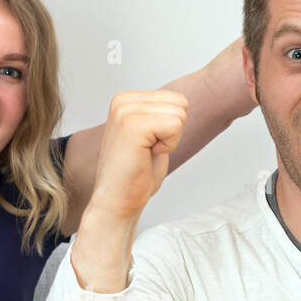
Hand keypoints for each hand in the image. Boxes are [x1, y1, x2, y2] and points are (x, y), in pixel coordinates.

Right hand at [88, 90, 187, 220]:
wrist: (117, 201)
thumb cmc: (135, 175)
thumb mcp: (152, 136)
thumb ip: (162, 115)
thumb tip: (183, 103)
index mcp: (126, 100)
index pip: (177, 99)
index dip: (172, 127)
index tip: (149, 145)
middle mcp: (122, 101)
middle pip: (180, 103)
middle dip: (173, 132)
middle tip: (148, 151)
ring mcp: (125, 111)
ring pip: (179, 114)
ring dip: (170, 140)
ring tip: (146, 154)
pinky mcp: (132, 125)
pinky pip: (174, 126)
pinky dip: (168, 146)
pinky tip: (146, 155)